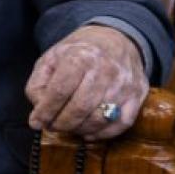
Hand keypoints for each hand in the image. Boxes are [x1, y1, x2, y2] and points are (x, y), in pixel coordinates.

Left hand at [26, 24, 148, 139]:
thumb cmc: (77, 53)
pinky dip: (103, 133)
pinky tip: (89, 133)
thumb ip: (38, 85)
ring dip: (80, 129)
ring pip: (100, 118)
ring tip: (68, 128)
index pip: (60, 91)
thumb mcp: (50, 59)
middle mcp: (104, 70)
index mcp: (79, 57)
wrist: (114, 40)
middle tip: (52, 127)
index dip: (46, 111)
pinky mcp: (138, 95)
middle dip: (62, 123)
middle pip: (80, 107)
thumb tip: (38, 114)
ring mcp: (124, 83)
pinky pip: (122, 123)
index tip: (36, 122)